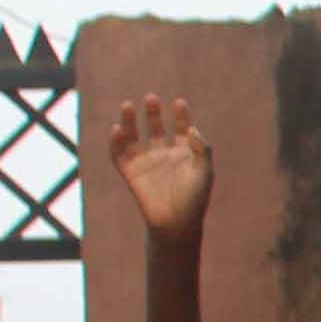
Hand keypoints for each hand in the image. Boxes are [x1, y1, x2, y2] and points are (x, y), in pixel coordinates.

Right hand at [105, 94, 210, 240]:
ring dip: (129, 121)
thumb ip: (202, 150)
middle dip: (153, 113)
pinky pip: (119, 154)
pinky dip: (115, 141)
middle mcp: (163, 154)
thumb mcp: (204, 173)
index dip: (180, 115)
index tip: (179, 102)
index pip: (180, 128)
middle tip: (151, 98)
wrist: (177, 223)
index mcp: (183, 153)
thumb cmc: (195, 199)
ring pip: (134, 136)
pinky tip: (117, 128)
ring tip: (128, 105)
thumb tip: (192, 129)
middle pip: (155, 127)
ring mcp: (145, 162)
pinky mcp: (130, 172)